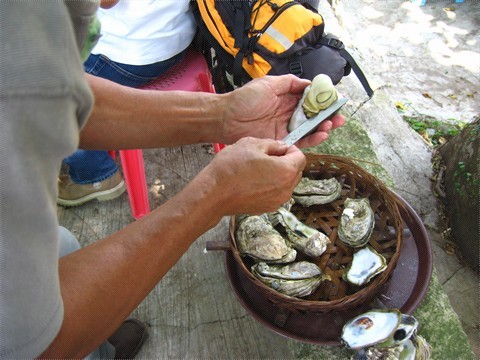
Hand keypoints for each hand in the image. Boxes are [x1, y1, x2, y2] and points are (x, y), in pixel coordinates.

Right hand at [202, 137, 305, 214]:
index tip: (276, 149)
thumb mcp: (251, 144)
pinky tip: (252, 181)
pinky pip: (275, 193)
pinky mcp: (267, 208)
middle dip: (285, 162)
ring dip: (278, 175)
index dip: (289, 149)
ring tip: (257, 170)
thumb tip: (281, 147)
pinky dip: (269, 186)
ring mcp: (277, 201)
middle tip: (265, 158)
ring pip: (286, 183)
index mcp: (286, 171)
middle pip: (296, 171)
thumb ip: (273, 144)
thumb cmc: (231, 168)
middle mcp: (286, 189)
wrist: (214, 193)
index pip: (300, 156)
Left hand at [221, 75, 345, 147]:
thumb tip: (309, 83)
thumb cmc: (245, 98)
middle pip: (314, 116)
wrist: (227, 117)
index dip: (324, 100)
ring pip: (310, 129)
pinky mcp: (282, 140)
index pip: (311, 99)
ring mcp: (286, 127)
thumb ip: (289, 82)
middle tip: (340, 117)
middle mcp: (289, 113)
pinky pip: (300, 141)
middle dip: (329, 117)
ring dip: (323, 128)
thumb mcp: (268, 83)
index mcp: (287, 98)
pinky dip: (312, 139)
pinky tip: (321, 135)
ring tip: (331, 126)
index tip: (336, 101)